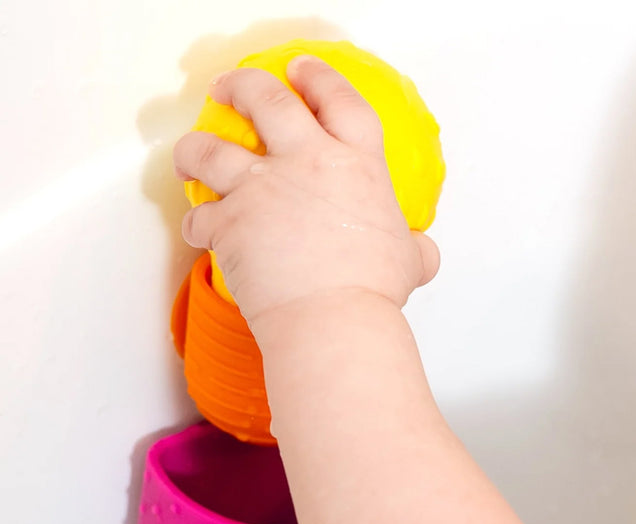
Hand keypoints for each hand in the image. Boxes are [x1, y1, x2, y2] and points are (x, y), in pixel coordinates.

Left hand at [172, 56, 439, 328]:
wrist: (334, 320)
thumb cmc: (373, 291)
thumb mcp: (411, 261)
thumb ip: (415, 248)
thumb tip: (422, 252)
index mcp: (357, 163)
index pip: (337, 97)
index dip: (317, 76)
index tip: (301, 69)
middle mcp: (306, 162)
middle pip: (264, 98)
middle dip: (241, 86)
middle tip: (231, 89)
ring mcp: (261, 188)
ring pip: (208, 148)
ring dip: (194, 149)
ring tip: (191, 156)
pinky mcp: (229, 222)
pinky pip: (201, 216)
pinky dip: (198, 223)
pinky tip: (202, 230)